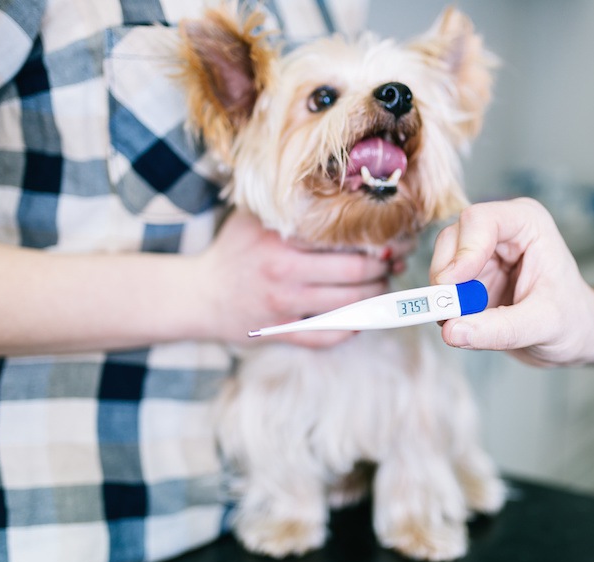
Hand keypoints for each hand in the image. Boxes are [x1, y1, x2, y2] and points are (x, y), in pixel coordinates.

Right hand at [196, 209, 400, 346]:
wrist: (199, 294)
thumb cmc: (234, 251)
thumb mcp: (256, 219)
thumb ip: (292, 208)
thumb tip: (344, 194)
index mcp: (282, 239)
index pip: (344, 239)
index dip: (377, 241)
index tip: (394, 239)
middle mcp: (284, 272)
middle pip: (355, 274)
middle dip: (384, 271)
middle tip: (393, 266)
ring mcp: (283, 306)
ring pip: (348, 307)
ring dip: (374, 299)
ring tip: (381, 288)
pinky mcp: (281, 332)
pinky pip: (327, 337)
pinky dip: (351, 329)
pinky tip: (360, 318)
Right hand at [430, 198, 593, 366]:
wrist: (577, 336)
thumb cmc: (573, 322)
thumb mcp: (543, 326)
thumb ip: (499, 329)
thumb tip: (452, 331)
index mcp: (527, 224)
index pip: (480, 220)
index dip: (463, 252)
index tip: (453, 286)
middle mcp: (501, 231)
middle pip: (452, 239)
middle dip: (447, 278)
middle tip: (449, 313)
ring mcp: (483, 253)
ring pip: (442, 263)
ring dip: (446, 296)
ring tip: (469, 323)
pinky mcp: (471, 277)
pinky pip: (444, 288)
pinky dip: (448, 307)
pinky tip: (470, 323)